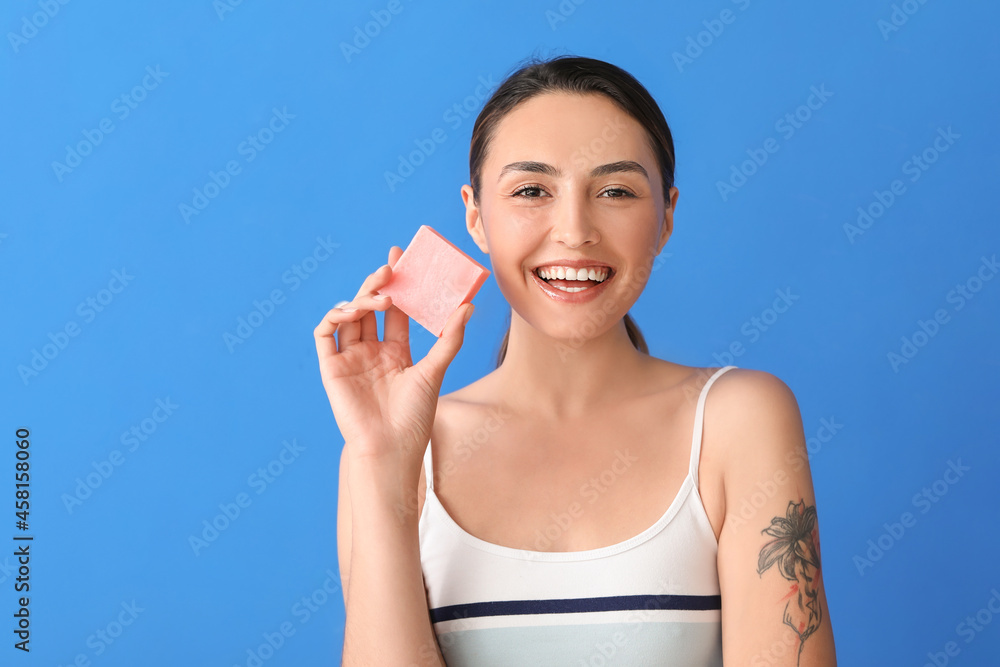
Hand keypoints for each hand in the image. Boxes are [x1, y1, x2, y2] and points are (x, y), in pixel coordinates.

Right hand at [314, 245, 474, 479]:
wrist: (390, 449)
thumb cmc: (414, 418)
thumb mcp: (435, 372)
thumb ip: (449, 338)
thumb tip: (468, 305)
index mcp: (395, 351)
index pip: (396, 310)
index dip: (399, 285)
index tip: (403, 258)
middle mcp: (371, 351)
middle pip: (372, 307)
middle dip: (380, 283)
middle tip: (392, 266)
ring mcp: (349, 358)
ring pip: (349, 315)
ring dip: (361, 297)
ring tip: (382, 294)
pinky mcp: (330, 367)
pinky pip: (324, 333)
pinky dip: (335, 316)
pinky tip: (353, 310)